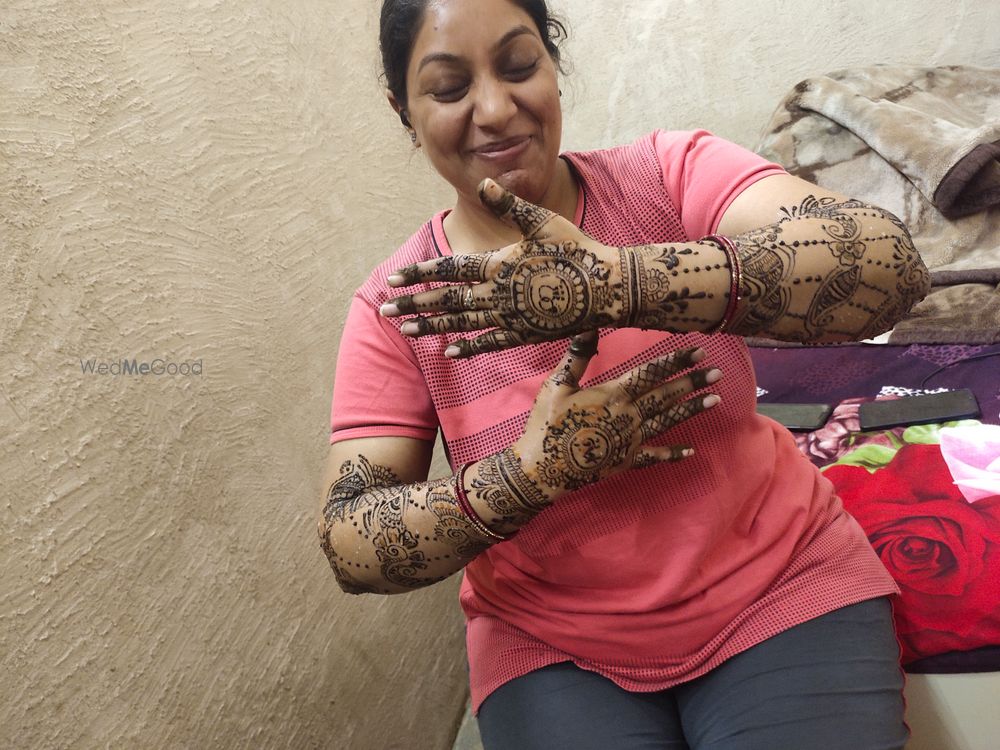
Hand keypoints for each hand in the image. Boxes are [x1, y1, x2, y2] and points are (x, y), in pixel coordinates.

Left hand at [380, 179, 630, 357]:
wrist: (608, 287)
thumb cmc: (577, 250)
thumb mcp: (542, 221)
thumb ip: (510, 205)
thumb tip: (484, 183)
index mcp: (498, 264)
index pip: (449, 269)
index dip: (420, 274)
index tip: (395, 279)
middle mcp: (498, 294)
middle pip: (446, 300)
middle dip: (414, 305)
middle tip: (385, 310)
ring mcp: (510, 317)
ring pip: (461, 323)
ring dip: (432, 327)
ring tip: (406, 330)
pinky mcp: (525, 334)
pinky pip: (490, 343)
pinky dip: (468, 347)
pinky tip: (448, 352)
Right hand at [511, 332, 720, 498]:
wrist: (543, 468)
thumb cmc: (547, 423)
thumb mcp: (557, 385)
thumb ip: (578, 356)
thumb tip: (590, 325)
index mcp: (613, 394)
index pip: (650, 373)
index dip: (674, 361)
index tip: (698, 352)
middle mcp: (629, 415)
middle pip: (665, 396)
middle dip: (691, 382)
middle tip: (717, 372)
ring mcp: (631, 440)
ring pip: (667, 421)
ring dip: (691, 410)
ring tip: (715, 399)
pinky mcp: (627, 461)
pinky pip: (654, 457)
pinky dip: (673, 454)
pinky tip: (691, 451)